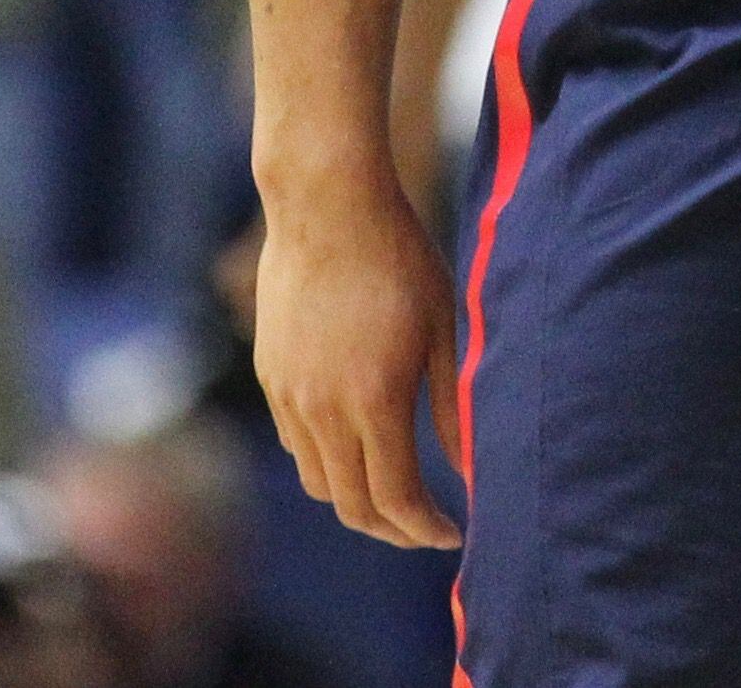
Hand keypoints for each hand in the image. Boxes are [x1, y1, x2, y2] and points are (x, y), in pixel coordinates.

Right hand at [253, 167, 465, 549]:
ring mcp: (289, 398)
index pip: (395, 498)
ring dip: (357, 501)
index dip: (425, 527)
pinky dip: (329, 465)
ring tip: (397, 494)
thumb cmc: (400, 258)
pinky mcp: (271, 379)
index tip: (454, 533)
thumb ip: (454, 403)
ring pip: (319, 482)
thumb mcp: (442, 327)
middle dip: (393, 529)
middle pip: (352, 505)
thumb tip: (470, 465)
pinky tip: (359, 446)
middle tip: (427, 528)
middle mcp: (322, 411)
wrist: (326, 207)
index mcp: (373, 401)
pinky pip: (297, 447)